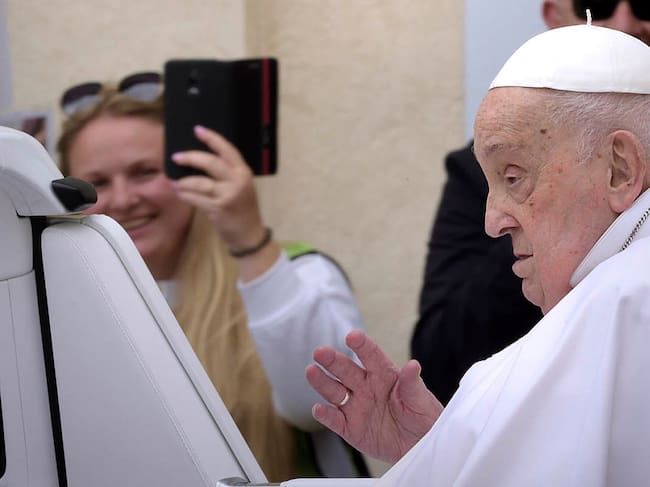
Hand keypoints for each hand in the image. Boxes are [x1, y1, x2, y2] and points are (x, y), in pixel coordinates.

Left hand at [170, 125, 265, 249]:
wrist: (249, 234)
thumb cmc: (242, 208)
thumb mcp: (240, 187)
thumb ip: (227, 174)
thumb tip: (199, 160)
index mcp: (243, 172)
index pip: (227, 150)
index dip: (212, 138)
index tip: (197, 129)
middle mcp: (237, 181)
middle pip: (210, 162)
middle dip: (191, 158)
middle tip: (176, 157)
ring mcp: (227, 195)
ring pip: (199, 182)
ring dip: (184, 181)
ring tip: (175, 181)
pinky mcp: (218, 208)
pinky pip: (195, 198)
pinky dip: (185, 195)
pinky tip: (180, 193)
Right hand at [305, 330, 442, 463]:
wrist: (419, 446)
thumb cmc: (423, 417)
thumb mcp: (422, 401)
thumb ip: (412, 384)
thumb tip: (413, 365)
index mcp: (384, 374)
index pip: (371, 355)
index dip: (362, 345)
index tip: (353, 336)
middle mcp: (366, 386)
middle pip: (346, 370)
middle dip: (333, 360)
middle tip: (320, 352)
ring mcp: (356, 406)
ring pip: (335, 391)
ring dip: (322, 382)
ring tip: (310, 371)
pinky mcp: (350, 428)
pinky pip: (335, 420)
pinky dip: (326, 415)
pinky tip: (318, 409)